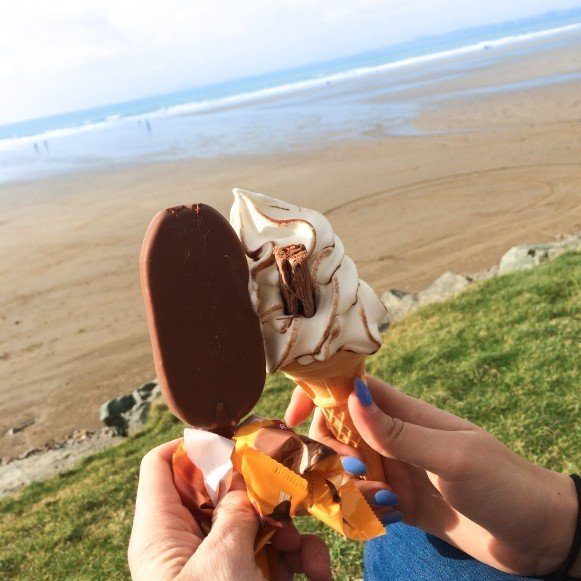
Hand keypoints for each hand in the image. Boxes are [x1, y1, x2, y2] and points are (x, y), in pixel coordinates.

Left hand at [128, 440, 331, 579]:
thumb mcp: (221, 563)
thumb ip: (235, 510)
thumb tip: (244, 475)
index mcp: (161, 531)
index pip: (162, 465)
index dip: (192, 444)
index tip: (237, 437)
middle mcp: (186, 541)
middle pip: (219, 490)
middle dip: (261, 490)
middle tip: (292, 486)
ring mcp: (218, 561)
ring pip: (254, 521)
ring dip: (291, 532)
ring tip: (312, 557)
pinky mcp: (244, 580)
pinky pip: (270, 554)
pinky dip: (297, 559)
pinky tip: (318, 574)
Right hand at [285, 376, 579, 576]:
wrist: (537, 534)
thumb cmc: (503, 483)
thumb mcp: (452, 456)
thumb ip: (399, 431)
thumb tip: (351, 396)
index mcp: (406, 413)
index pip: (349, 388)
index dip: (317, 394)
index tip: (291, 417)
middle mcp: (394, 438)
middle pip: (337, 432)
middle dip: (331, 453)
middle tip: (356, 475)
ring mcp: (396, 470)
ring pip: (346, 469)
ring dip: (348, 488)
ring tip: (383, 505)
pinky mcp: (401, 503)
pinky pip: (363, 502)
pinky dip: (363, 512)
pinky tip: (390, 521)